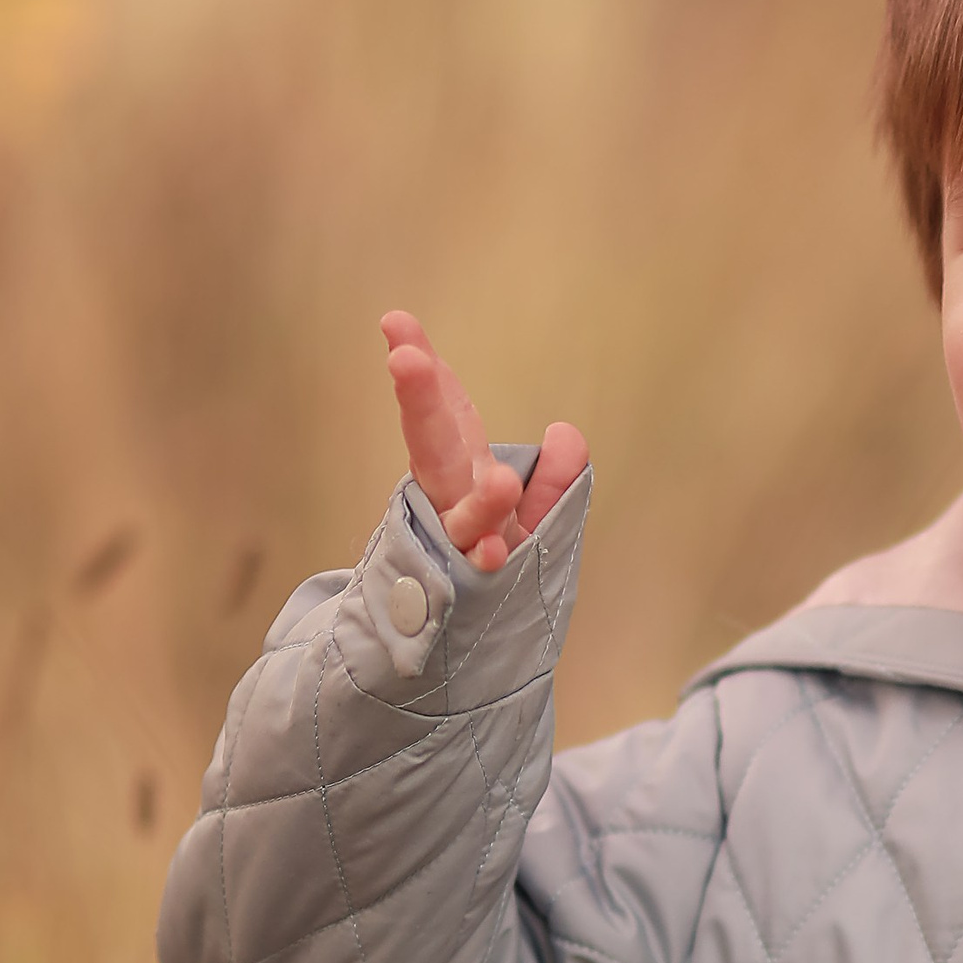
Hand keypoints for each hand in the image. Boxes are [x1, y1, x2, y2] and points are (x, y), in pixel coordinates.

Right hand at [380, 311, 586, 576]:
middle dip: (421, 402)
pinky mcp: (468, 582)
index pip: (442, 410)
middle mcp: (450, 499)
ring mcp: (454, 541)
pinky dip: (488, 556)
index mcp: (460, 469)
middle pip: (433, 445)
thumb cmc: (496, 564)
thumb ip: (554, 482)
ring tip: (503, 481)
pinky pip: (479, 566)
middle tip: (404, 359)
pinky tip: (498, 554)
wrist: (461, 640)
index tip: (395, 322)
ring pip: (462, 513)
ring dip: (480, 499)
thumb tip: (567, 435)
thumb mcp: (534, 516)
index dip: (423, 369)